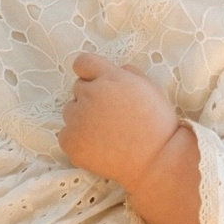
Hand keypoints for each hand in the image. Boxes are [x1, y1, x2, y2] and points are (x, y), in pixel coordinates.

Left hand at [59, 53, 182, 191]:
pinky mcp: (71, 141)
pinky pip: (65, 134)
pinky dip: (77, 140)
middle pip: (78, 89)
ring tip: (105, 134)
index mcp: (110, 78)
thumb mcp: (148, 88)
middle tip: (110, 116)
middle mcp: (90, 95)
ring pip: (70, 111)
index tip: (96, 84)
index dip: (89, 73)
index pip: (83, 62)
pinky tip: (96, 147)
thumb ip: (127, 73)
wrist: (156, 160)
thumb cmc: (157, 124)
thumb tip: (113, 70)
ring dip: (82, 118)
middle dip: (90, 98)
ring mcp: (78, 119)